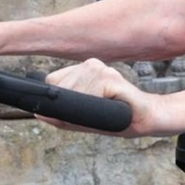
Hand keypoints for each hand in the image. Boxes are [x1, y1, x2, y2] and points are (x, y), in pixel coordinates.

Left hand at [43, 58, 166, 136]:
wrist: (145, 119)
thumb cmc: (117, 117)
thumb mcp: (84, 119)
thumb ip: (62, 117)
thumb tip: (39, 114)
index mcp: (83, 70)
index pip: (53, 80)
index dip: (58, 97)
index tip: (74, 107)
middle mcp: (91, 65)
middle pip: (61, 86)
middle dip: (72, 105)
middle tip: (95, 111)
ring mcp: (102, 69)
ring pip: (74, 91)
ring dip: (86, 107)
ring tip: (105, 108)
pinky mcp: (112, 78)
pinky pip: (90, 94)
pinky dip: (96, 105)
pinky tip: (111, 105)